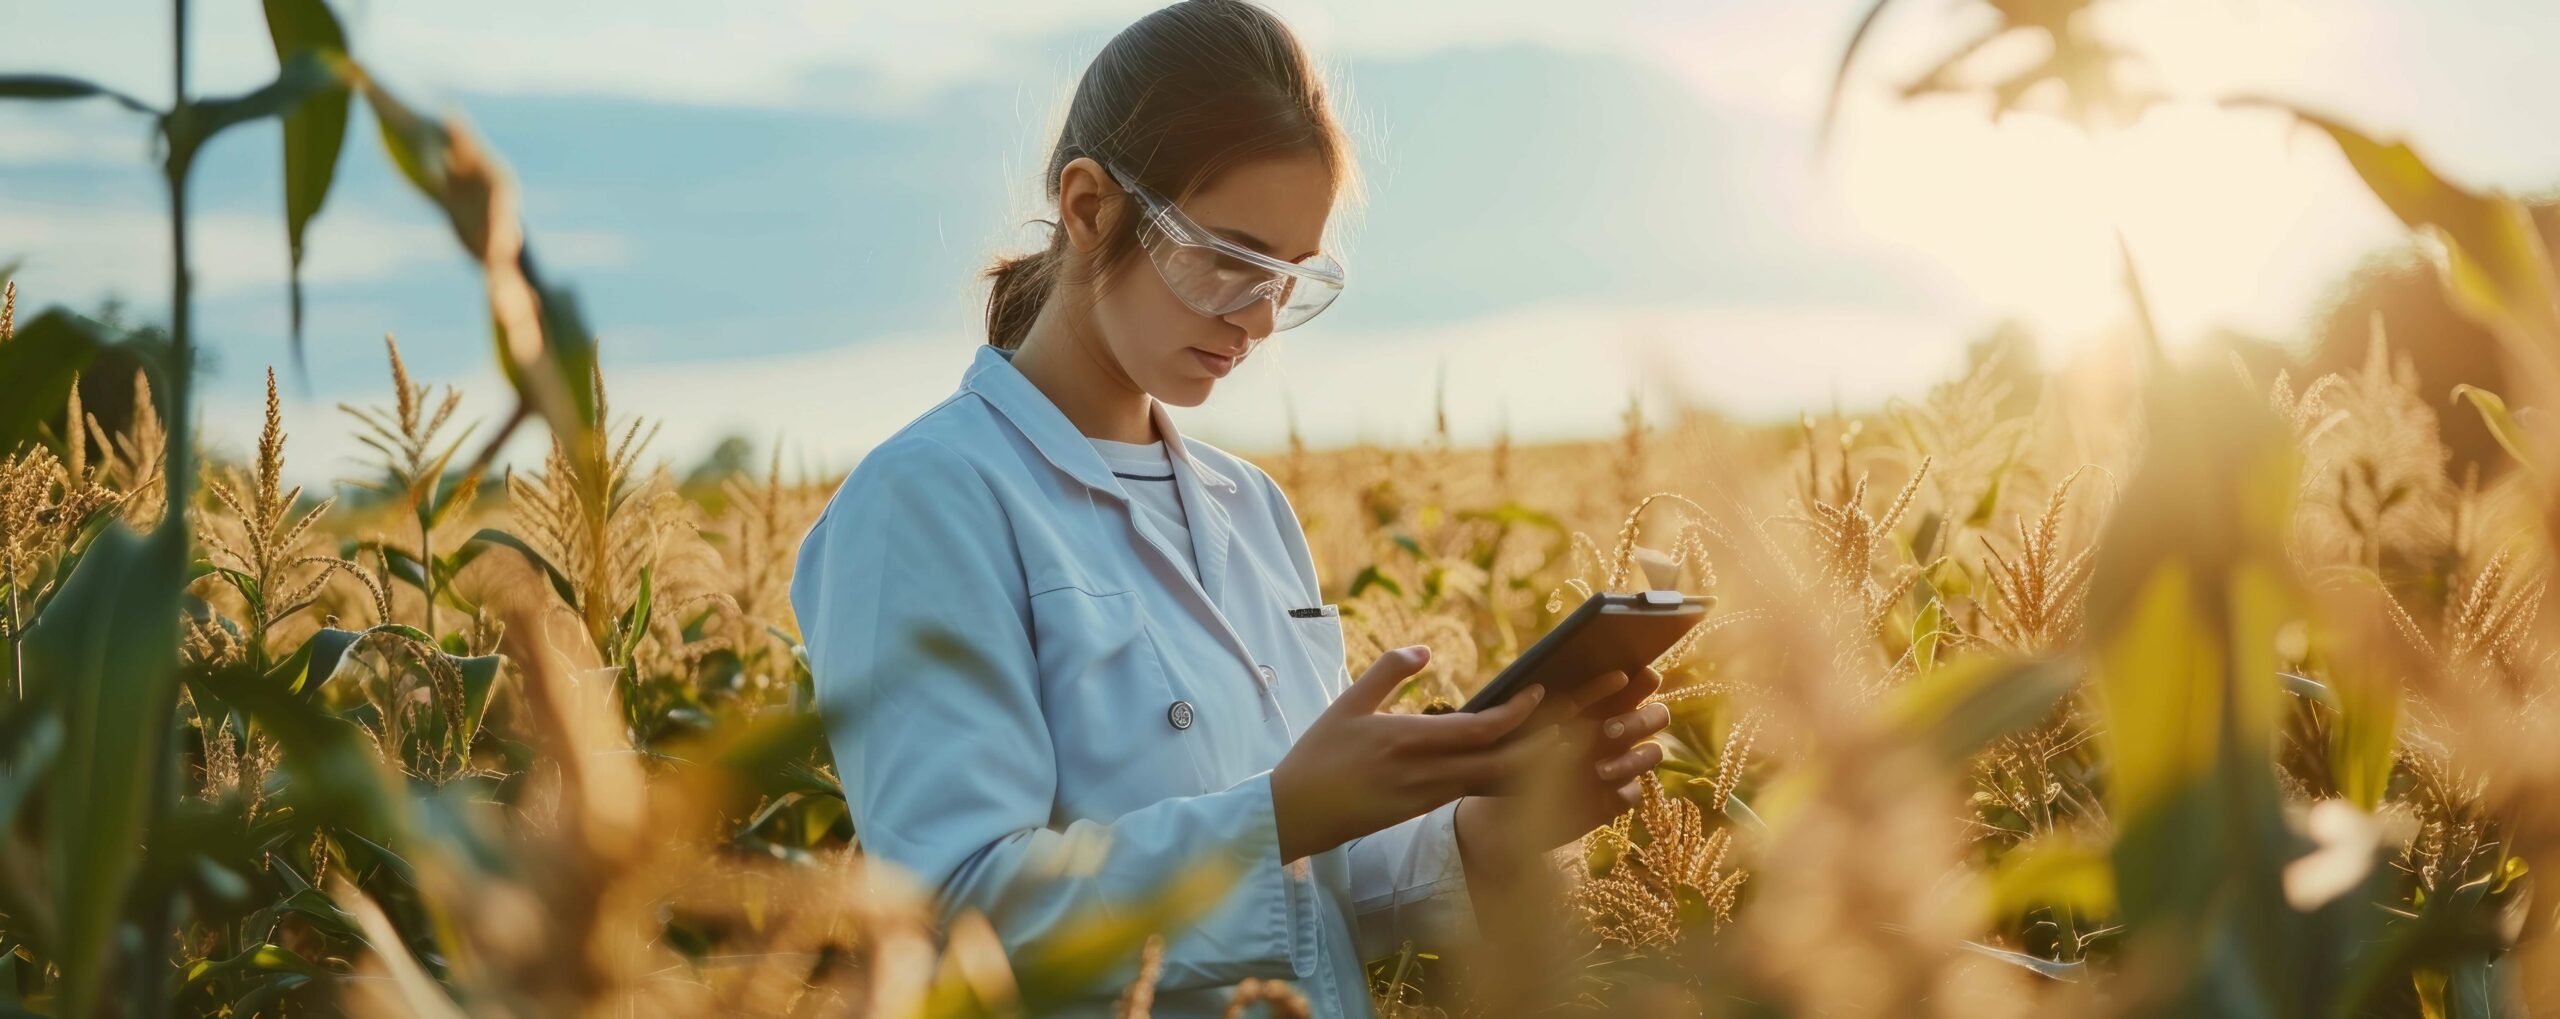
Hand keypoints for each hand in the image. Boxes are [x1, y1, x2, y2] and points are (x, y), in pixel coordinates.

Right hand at [1270, 645, 1546, 861]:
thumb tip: (1425, 648)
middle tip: (1575, 724)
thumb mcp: (1347, 702)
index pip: (1479, 731)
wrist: (1296, 814)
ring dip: (1528, 767)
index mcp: (1408, 741)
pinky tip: (1516, 768)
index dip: (1517, 714)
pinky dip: (1501, 781)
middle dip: (1541, 747)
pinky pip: (1473, 794)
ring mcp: (1427, 798)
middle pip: (1502, 765)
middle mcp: (1426, 774)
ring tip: (1557, 745)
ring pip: (1493, 785)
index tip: (1541, 693)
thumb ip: (1388, 672)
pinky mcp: (1423, 811)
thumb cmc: (1318, 755)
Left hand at [1453, 666, 1671, 874]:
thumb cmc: (1507, 756)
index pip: (1638, 684)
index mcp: (1599, 705)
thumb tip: (1536, 692)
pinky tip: (1600, 792)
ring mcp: (1619, 765)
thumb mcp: (1513, 728)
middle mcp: (1617, 733)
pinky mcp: (1613, 798)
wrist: (1503, 806)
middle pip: (1657, 717)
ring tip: (1598, 769)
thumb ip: (1526, 709)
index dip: (1644, 679)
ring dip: (1632, 758)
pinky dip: (1621, 790)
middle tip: (1608, 730)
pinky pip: (1634, 792)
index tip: (1631, 677)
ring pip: (1652, 753)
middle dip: (1639, 720)